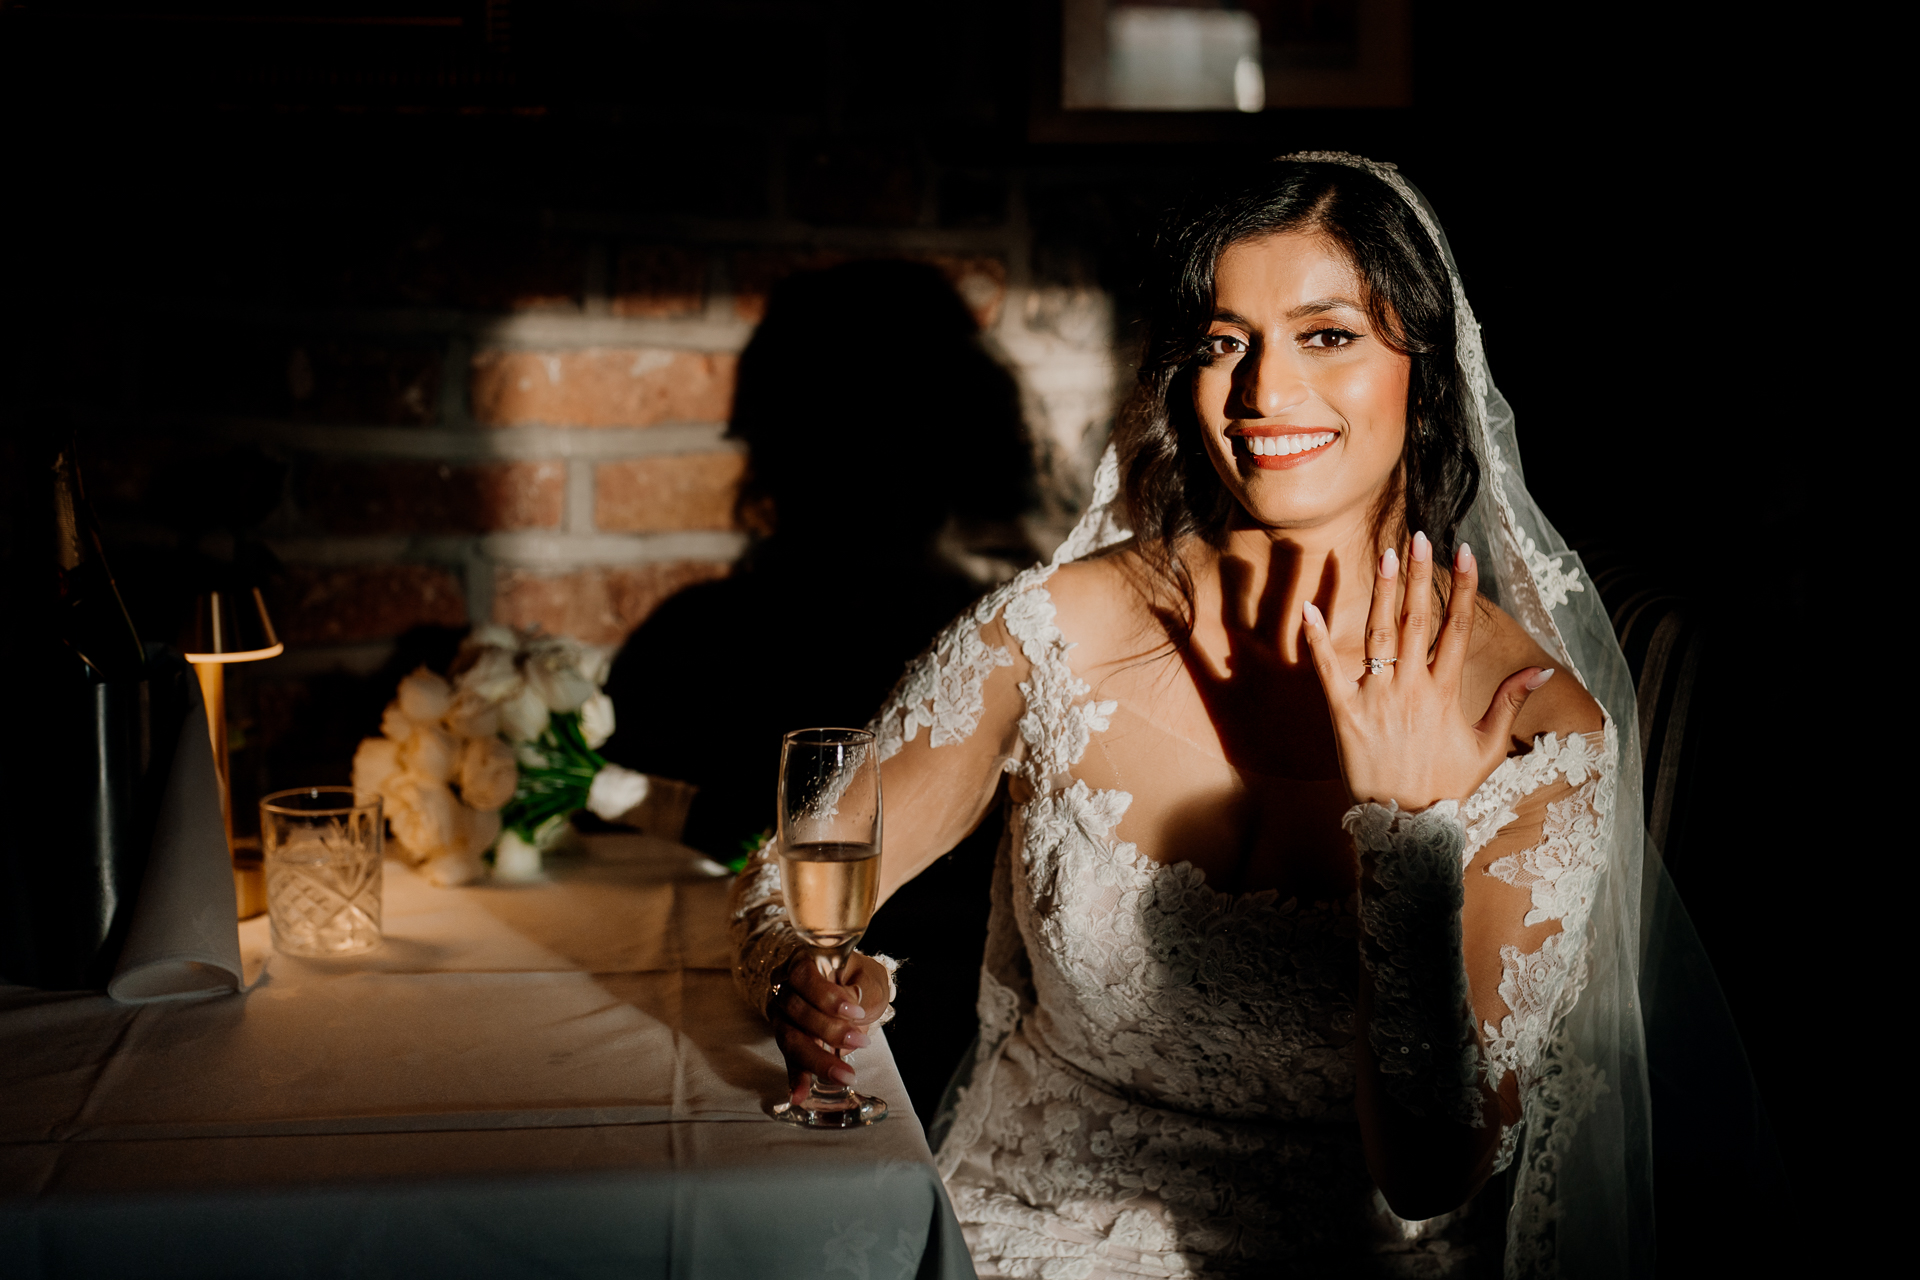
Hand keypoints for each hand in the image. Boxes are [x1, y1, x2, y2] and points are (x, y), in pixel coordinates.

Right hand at [769, 949, 890, 1105]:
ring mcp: (781, 1014)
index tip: (855, 1011)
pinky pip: (788, 1059)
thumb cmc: (857, 977)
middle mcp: (783, 987)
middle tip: (861, 1042)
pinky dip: (796, 1078)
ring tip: (845, 1076)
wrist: (848, 985)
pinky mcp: (787, 1038)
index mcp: (802, 961)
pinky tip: (799, 1095)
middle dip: (829, 1030)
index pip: (802, 975)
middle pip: (795, 1010)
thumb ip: (860, 990)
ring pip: (790, 1038)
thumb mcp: (866, 976)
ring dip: (818, 1059)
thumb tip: (852, 1010)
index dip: (826, 996)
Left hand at [1300, 533, 1552, 810]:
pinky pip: (1327, 671)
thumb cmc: (1447, 785)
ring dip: (1381, 594)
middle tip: (1417, 538)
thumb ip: (1509, 702)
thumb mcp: (1487, 746)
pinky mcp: (1343, 714)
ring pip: (1378, 636)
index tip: (1462, 552)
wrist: (1406, 824)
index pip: (1457, 628)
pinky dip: (1318, 640)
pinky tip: (1310, 609)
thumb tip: (1543, 669)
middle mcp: (1411, 688)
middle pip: (1416, 621)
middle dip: (1418, 577)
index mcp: (1445, 692)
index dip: (1461, 588)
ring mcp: (1376, 699)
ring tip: (1384, 556)